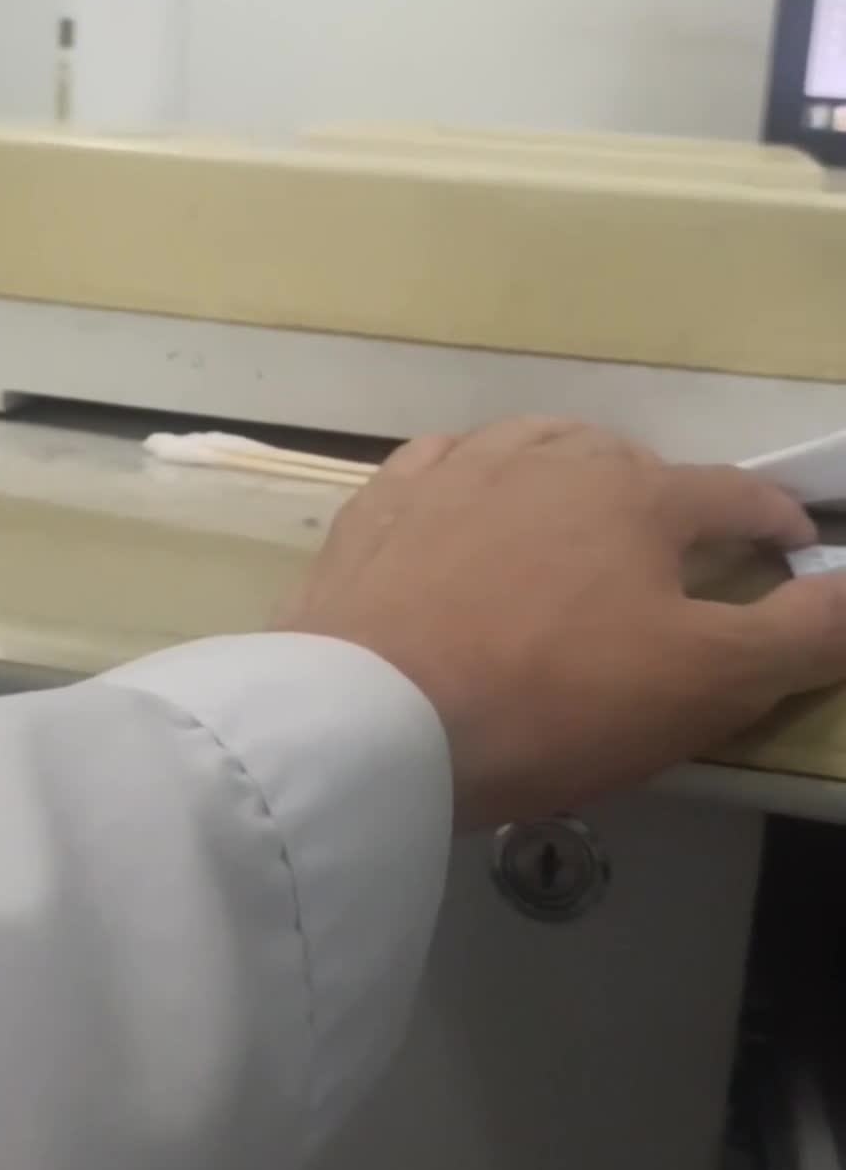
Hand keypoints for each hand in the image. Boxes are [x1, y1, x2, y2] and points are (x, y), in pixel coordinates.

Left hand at [275, 420, 845, 827]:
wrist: (371, 720)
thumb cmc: (552, 700)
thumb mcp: (705, 683)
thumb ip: (800, 632)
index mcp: (637, 494)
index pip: (733, 496)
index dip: (775, 525)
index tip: (795, 549)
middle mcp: (548, 457)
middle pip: (631, 464)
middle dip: (667, 504)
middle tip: (673, 564)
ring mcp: (454, 472)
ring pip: (535, 449)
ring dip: (571, 479)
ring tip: (577, 527)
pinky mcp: (379, 506)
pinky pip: (442, 467)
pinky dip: (473, 483)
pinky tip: (468, 511)